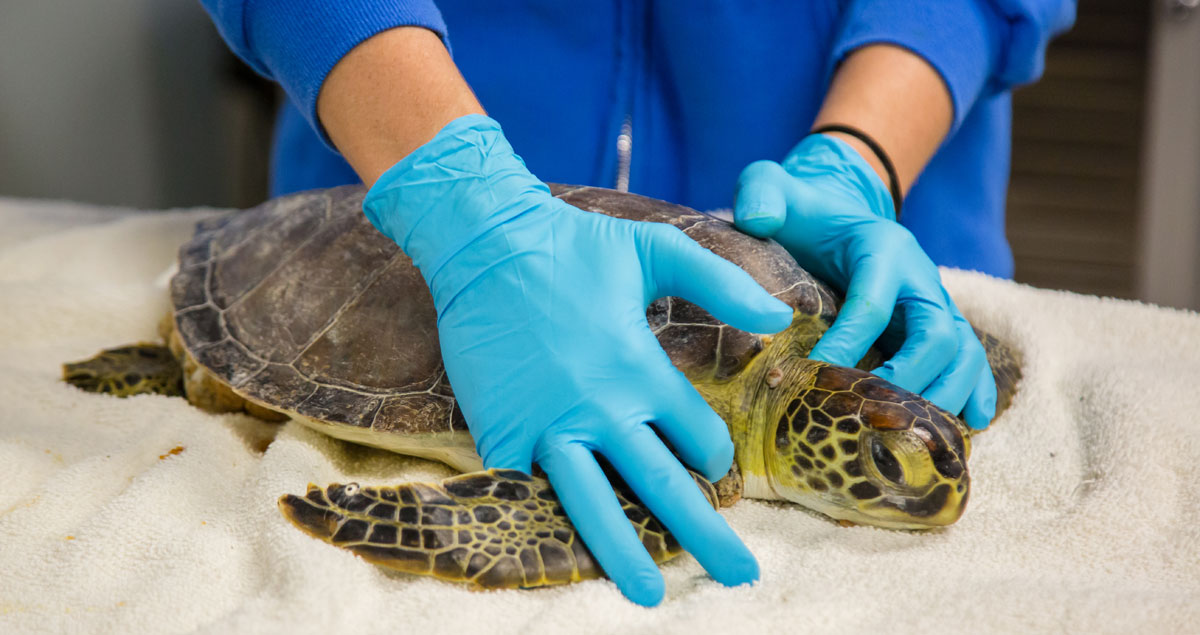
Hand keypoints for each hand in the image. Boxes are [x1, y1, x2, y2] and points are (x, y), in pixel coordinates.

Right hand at [364, 115, 793, 604]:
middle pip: (663, 487)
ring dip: (623, 554)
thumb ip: (721, 283)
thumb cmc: (574, 246)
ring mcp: (547, 426)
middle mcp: (600, 408)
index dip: (714, 457)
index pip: (698, 438)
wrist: (486, 244)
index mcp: (642, 370)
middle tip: (740, 575)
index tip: (712, 467)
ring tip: (648, 596)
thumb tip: (782, 315)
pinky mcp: (501, 432)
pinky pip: (526, 492)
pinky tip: (560, 553)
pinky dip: (543, 523)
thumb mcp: (657, 249)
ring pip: (592, 506)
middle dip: (706, 536)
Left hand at [733, 133, 995, 428]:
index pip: (872, 302)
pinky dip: (976, 394)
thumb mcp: (773, 190)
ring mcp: (936, 305)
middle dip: (907, 379)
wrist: (837, 216)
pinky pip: (972, 362)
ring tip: (912, 434)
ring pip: (964, 353)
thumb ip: (760, 193)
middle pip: (937, 335)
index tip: (816, 374)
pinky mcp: (941, 327)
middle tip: (867, 414)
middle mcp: (919, 278)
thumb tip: (757, 219)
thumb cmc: (801, 213)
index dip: (849, 342)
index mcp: (882, 248)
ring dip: (946, 396)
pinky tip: (969, 426)